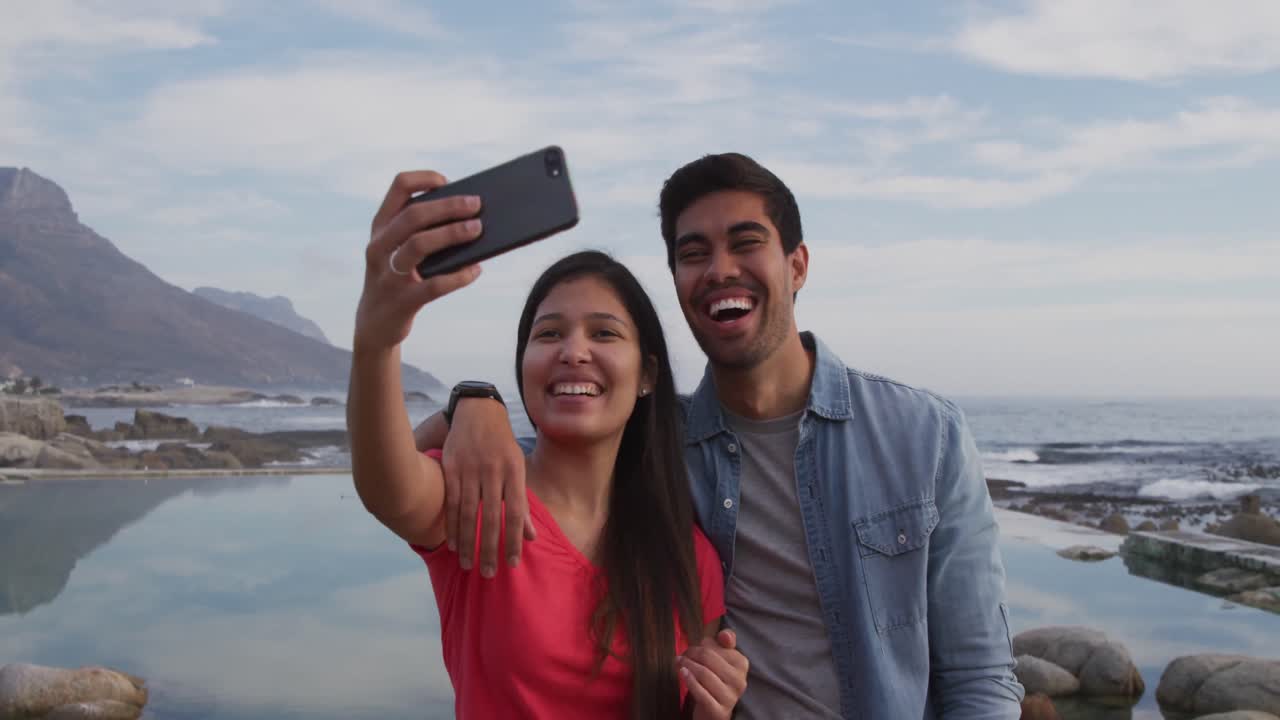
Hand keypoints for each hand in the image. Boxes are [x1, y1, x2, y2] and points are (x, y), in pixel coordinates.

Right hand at [354, 171, 483, 353]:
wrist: (375, 325)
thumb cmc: (397, 278)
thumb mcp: (397, 250)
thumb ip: (421, 232)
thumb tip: (467, 217)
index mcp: (381, 227)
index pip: (398, 188)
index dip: (423, 179)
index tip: (446, 182)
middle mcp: (379, 246)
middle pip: (413, 215)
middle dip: (448, 206)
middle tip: (476, 205)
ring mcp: (388, 274)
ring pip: (419, 245)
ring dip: (452, 234)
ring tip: (477, 230)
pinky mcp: (402, 300)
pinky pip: (434, 285)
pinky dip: (458, 276)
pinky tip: (475, 270)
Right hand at [443, 396, 535, 575]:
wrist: (477, 412)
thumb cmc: (502, 446)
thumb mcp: (518, 468)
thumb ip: (522, 503)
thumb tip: (531, 537)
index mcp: (514, 472)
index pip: (515, 513)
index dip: (514, 540)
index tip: (512, 563)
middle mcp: (493, 472)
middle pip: (491, 517)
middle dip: (489, 548)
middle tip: (488, 573)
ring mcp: (470, 470)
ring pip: (468, 513)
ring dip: (467, 542)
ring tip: (467, 564)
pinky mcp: (451, 468)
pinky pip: (450, 502)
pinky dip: (451, 525)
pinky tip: (451, 543)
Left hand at [680, 629, 748, 719]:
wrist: (714, 710)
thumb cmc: (716, 679)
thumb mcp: (721, 658)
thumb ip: (724, 642)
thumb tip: (726, 635)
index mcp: (742, 663)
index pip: (715, 648)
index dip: (698, 647)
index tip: (689, 650)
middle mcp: (740, 680)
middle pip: (708, 659)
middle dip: (690, 655)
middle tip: (680, 657)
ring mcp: (731, 697)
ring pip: (704, 674)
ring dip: (687, 666)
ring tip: (679, 664)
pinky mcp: (720, 712)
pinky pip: (701, 693)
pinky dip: (689, 682)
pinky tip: (682, 674)